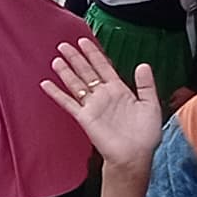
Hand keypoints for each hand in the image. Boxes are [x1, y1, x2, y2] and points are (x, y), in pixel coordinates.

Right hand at [43, 38, 166, 175]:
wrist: (135, 156)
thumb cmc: (145, 135)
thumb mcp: (151, 105)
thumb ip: (146, 85)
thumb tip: (143, 64)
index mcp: (119, 90)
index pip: (103, 67)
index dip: (94, 53)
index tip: (84, 41)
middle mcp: (103, 96)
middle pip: (86, 72)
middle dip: (76, 58)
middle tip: (64, 45)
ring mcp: (93, 106)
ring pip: (76, 84)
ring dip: (65, 72)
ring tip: (56, 59)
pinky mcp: (84, 118)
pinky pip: (68, 103)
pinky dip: (56, 93)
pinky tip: (46, 84)